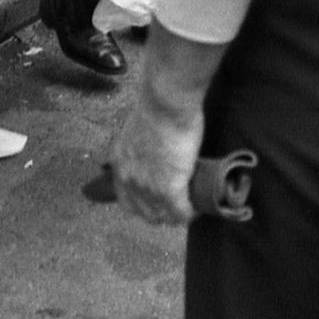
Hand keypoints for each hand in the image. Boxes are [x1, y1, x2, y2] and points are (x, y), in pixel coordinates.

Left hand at [112, 91, 203, 227]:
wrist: (166, 102)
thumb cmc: (156, 107)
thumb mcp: (136, 131)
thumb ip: (139, 148)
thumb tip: (152, 154)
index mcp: (119, 164)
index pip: (127, 201)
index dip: (144, 206)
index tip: (158, 203)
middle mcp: (129, 180)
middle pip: (145, 213)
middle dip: (162, 214)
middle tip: (178, 207)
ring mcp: (147, 187)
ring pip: (163, 216)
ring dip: (177, 215)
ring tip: (191, 207)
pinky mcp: (169, 189)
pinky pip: (181, 212)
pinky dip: (191, 213)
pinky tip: (199, 208)